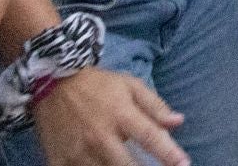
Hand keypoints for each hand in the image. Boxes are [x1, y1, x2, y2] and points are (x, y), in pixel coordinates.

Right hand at [33, 67, 188, 165]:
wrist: (52, 81)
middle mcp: (100, 137)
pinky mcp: (59, 161)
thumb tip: (178, 122)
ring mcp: (78, 152)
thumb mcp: (130, 85)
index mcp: (120, 115)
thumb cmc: (98, 85)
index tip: (185, 164)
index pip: (150, 137)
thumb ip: (155, 105)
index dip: (169, 154)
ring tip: (126, 165)